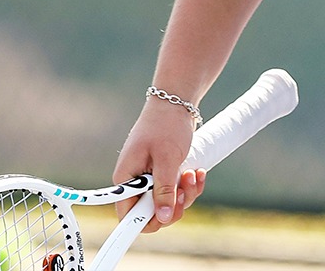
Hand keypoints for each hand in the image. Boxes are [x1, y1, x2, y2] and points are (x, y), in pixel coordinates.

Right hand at [113, 97, 205, 230]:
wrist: (176, 102)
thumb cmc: (166, 126)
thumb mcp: (167, 159)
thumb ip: (164, 190)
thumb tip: (162, 218)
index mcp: (126, 180)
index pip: (129, 216)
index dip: (146, 222)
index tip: (167, 218)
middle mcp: (135, 183)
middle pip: (152, 213)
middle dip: (173, 206)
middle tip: (184, 191)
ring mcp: (150, 179)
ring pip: (168, 203)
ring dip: (185, 194)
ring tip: (193, 174)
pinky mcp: (165, 174)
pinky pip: (177, 191)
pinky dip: (190, 185)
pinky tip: (198, 172)